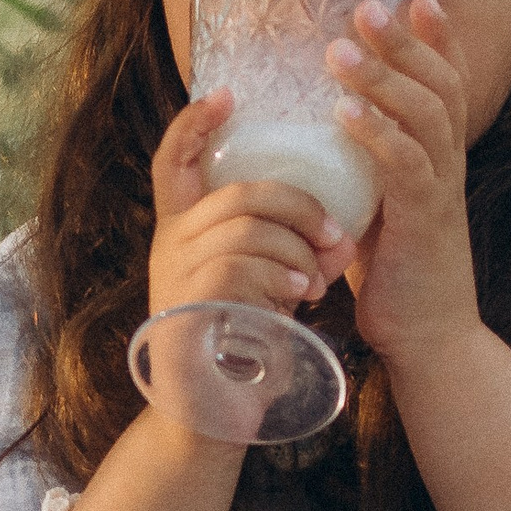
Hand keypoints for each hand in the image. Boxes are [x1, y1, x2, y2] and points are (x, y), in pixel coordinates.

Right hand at [148, 90, 354, 322]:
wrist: (210, 416)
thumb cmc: (243, 343)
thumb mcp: (266, 282)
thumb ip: (289, 248)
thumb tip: (339, 235)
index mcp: (184, 230)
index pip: (173, 160)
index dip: (194, 123)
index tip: (228, 94)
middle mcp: (171, 246)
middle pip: (238, 193)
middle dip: (299, 207)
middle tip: (335, 236)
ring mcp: (173, 277)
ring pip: (245, 230)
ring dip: (296, 252)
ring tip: (317, 282)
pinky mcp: (184, 309)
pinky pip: (238, 269)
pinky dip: (279, 278)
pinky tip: (299, 297)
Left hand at [324, 0, 478, 369]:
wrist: (428, 338)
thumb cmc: (395, 273)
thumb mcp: (374, 204)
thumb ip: (358, 167)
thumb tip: (313, 131)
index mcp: (439, 156)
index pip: (448, 83)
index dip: (436, 39)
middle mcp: (448, 165)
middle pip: (442, 85)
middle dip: (407, 42)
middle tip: (368, 7)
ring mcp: (441, 191)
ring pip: (427, 117)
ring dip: (385, 79)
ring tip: (343, 51)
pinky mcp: (425, 222)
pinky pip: (407, 167)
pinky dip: (377, 135)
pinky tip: (345, 113)